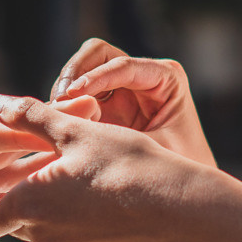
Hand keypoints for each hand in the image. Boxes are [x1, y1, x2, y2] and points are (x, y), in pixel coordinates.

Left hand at [0, 96, 235, 241]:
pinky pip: (74, 238)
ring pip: (47, 226)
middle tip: (50, 162)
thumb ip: (30, 118)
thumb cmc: (127, 166)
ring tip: (85, 175)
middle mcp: (41, 238)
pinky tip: (106, 199)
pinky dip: (81, 220)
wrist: (182, 213)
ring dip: (55, 205)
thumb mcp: (76, 131)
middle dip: (25, 193)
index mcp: (27, 205)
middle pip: (17, 216)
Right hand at [50, 40, 215, 167]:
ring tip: (54, 113)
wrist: (186, 187)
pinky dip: (65, 104)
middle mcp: (143, 76)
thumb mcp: (154, 149)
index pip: (123, 66)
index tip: (71, 95)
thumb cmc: (181, 165)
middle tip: (59, 100)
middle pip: (99, 53)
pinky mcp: (106, 105)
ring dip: (66, 86)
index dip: (95, 78)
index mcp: (165, 78)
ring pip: (84, 69)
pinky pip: (78, 94)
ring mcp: (122, 88)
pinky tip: (57, 123)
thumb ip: (119, 137)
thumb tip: (75, 132)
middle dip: (75, 71)